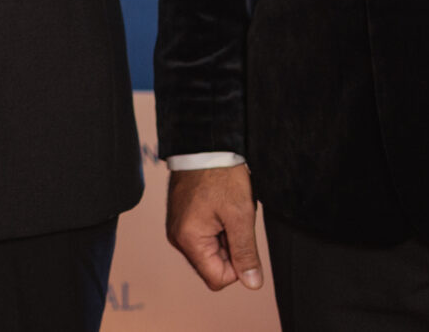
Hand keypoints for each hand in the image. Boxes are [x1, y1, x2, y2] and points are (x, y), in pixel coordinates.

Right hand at [165, 162, 263, 291]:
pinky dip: (216, 228)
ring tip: (226, 211)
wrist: (203, 145)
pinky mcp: (180, 219)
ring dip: (224, 238)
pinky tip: (219, 208)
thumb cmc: (220, 175)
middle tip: (234, 221)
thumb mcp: (241, 215)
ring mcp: (177, 228)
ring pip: (209, 251)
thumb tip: (252, 283)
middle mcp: (177, 238)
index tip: (242, 237)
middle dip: (230, 249)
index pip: (218, 279)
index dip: (237, 265)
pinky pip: (202, 237)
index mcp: (188, 239)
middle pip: (212, 266)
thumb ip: (246, 253)